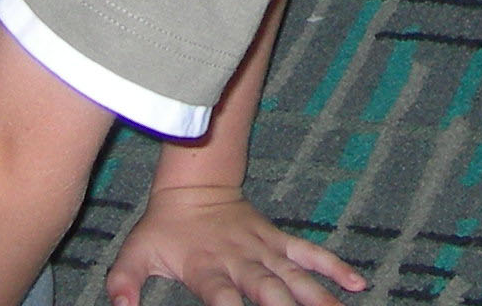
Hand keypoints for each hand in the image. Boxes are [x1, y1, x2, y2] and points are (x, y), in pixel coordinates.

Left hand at [106, 186, 363, 305]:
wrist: (192, 186)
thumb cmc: (162, 229)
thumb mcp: (134, 255)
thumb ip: (124, 283)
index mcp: (207, 268)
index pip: (223, 296)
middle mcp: (241, 261)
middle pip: (269, 290)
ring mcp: (264, 249)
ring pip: (297, 276)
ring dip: (319, 297)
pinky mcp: (277, 240)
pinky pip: (310, 253)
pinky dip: (334, 267)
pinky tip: (356, 284)